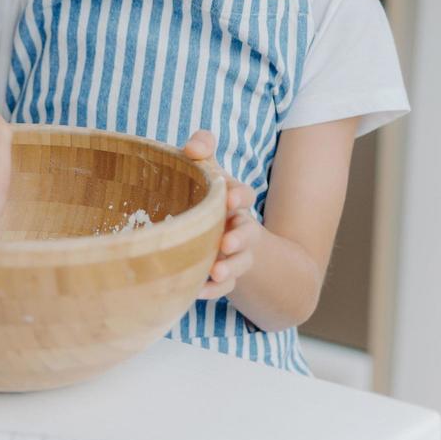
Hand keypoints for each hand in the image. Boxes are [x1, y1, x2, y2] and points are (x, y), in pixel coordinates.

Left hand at [182, 130, 258, 299]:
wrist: (223, 235)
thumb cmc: (207, 196)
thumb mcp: (207, 171)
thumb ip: (203, 149)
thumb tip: (193, 148)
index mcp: (234, 200)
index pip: (243, 195)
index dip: (238, 196)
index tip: (228, 198)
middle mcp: (239, 228)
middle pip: (247, 233)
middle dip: (239, 237)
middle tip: (227, 241)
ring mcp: (235, 254)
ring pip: (239, 262)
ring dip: (230, 266)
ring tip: (216, 270)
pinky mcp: (226, 275)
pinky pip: (225, 286)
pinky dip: (213, 289)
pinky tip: (198, 291)